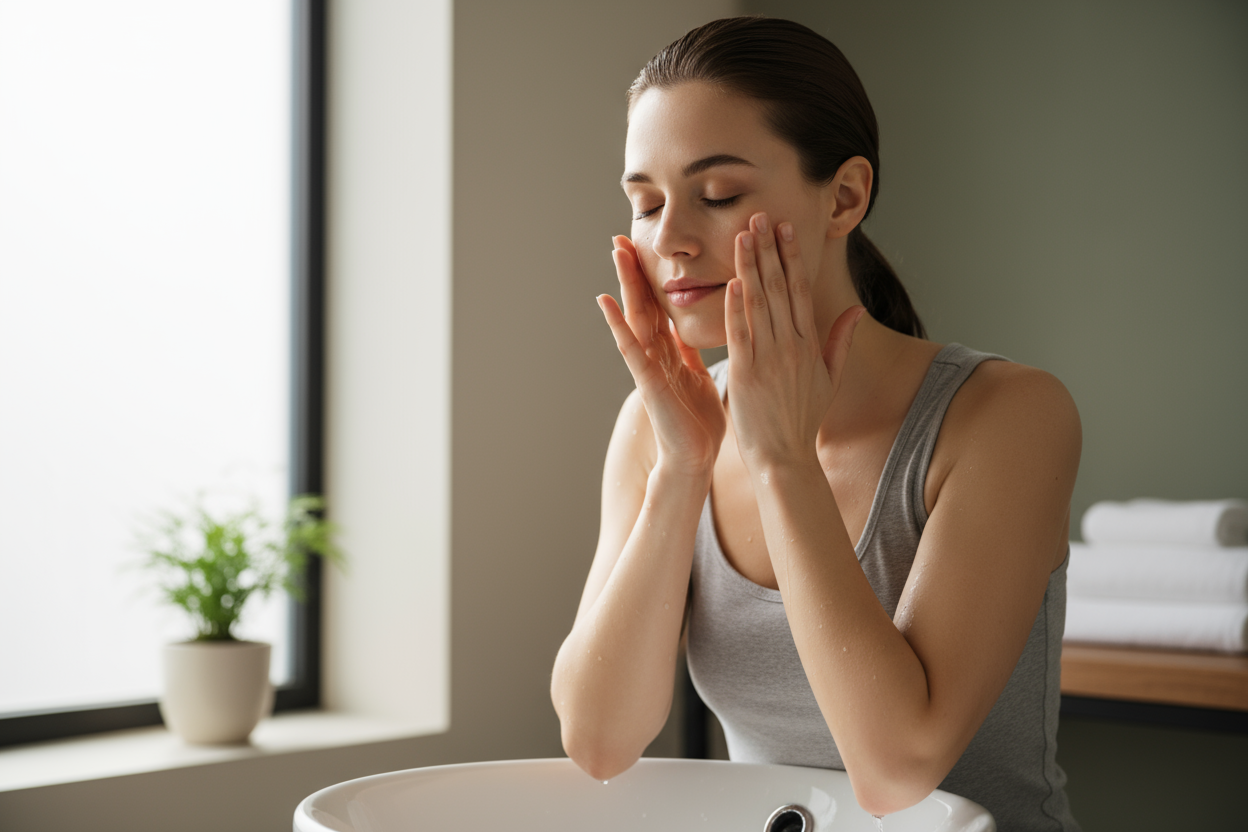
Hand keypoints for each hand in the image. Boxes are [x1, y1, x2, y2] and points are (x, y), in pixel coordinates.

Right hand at [597, 236, 726, 476]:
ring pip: (634, 317)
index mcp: (670, 352)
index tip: (644, 248)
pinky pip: (630, 347)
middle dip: (633, 271)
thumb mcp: (699, 377)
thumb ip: (690, 354)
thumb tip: (691, 331)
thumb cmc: (698, 423)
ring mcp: (647, 366)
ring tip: (615, 253)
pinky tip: (604, 302)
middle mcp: (655, 354)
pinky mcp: (646, 381)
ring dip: (624, 284)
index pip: (659, 306)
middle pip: (643, 304)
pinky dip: (617, 324)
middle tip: (621, 236)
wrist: (695, 459)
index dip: (652, 278)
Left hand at [724, 213, 864, 470]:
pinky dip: (737, 307)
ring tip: (743, 235)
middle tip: (760, 216)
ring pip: (760, 304)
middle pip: (781, 288)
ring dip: (751, 266)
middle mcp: (791, 347)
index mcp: (810, 345)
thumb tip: (855, 309)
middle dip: (769, 250)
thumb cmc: (803, 420)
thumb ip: (840, 341)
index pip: (801, 290)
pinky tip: (733, 280)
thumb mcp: (830, 379)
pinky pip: (741, 334)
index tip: (786, 229)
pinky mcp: (745, 373)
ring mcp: (768, 359)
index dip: (794, 257)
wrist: (785, 457)